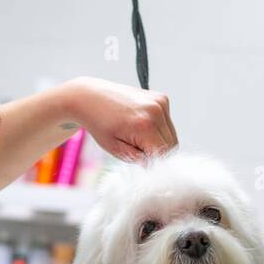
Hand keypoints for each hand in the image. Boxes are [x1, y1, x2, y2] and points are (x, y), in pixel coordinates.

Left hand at [62, 76, 177, 162]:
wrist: (91, 97)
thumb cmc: (99, 123)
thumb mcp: (116, 149)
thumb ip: (139, 159)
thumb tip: (156, 165)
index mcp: (145, 125)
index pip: (164, 155)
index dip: (154, 162)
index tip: (143, 162)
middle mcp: (156, 111)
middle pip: (171, 145)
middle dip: (157, 151)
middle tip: (136, 148)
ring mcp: (160, 102)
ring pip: (171, 134)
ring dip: (159, 140)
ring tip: (137, 135)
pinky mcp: (161, 98)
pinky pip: (167, 123)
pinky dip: (158, 128)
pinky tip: (140, 124)